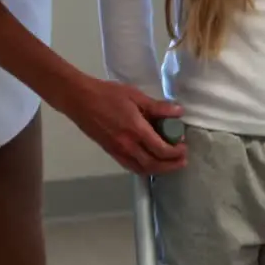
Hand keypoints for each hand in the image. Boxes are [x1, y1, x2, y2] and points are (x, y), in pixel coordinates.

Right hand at [59, 77, 186, 175]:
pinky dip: (143, 168)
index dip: (176, 152)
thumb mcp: (135, 96)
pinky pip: (130, 166)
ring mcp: (117, 151)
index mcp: (136, 130)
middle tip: (182, 160)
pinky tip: (149, 162)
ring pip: (141, 169)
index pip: (161, 150)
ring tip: (169, 164)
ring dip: (158, 170)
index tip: (184, 147)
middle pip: (153, 165)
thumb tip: (179, 112)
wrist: (80, 99)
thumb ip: (157, 107)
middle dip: (171, 166)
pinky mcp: (110, 151)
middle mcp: (127, 145)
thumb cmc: (107, 94)